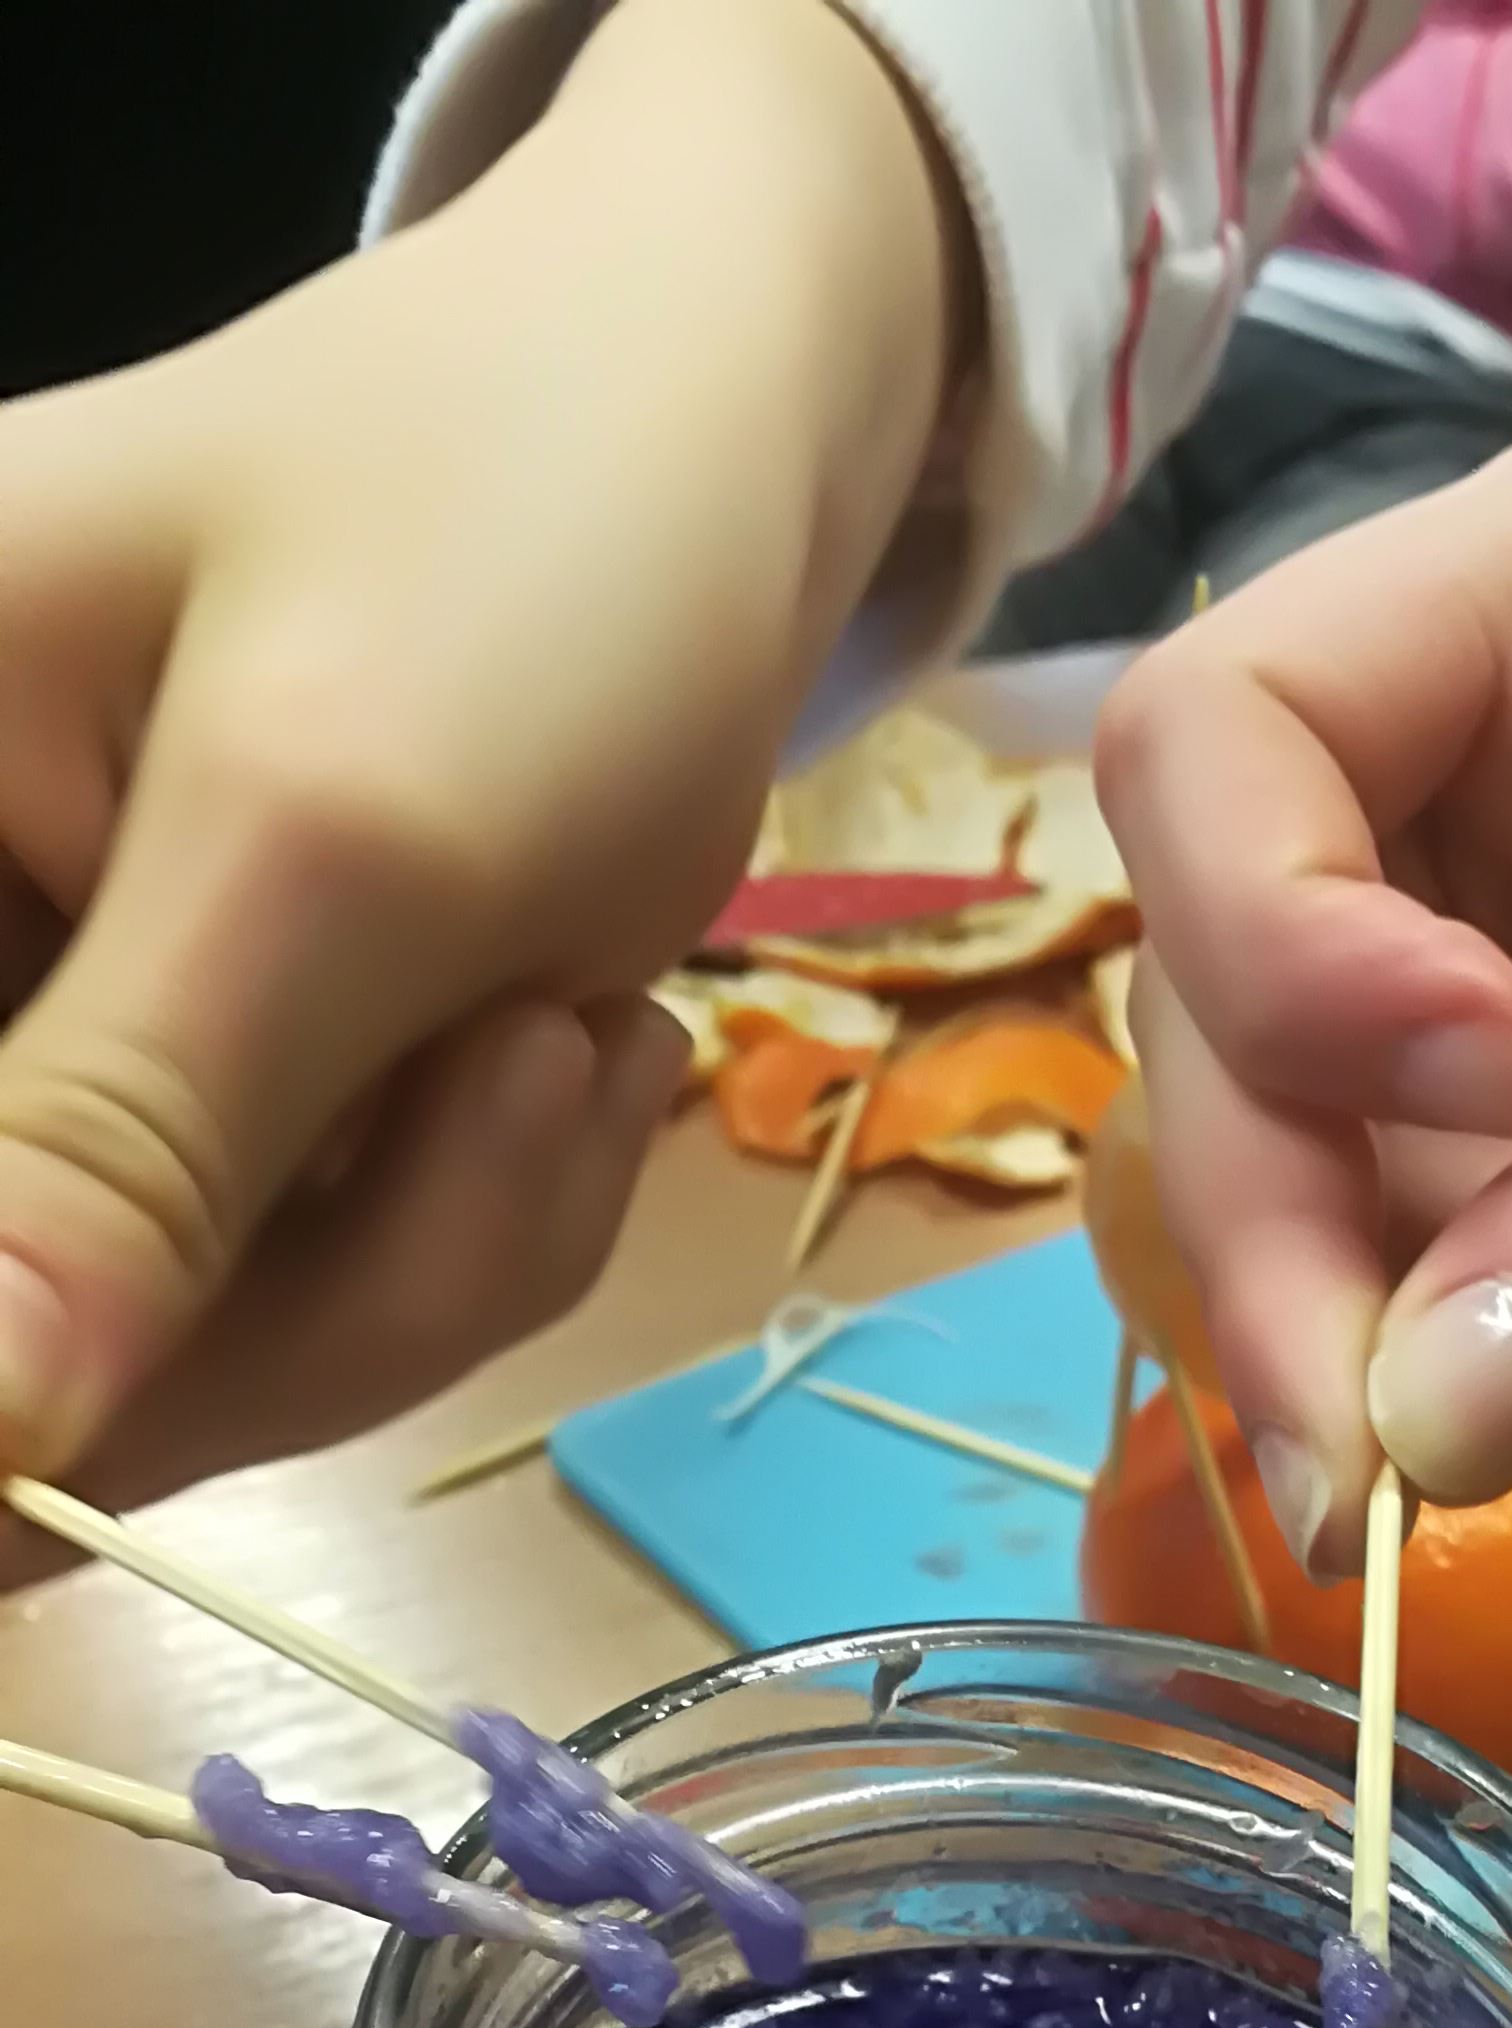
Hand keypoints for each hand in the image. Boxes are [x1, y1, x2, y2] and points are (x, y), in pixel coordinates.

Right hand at [0, 0, 970, 1541]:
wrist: (710, 437)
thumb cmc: (521, 541)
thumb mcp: (325, 842)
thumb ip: (122, 1144)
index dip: (27, 1374)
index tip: (212, 1334)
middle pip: (27, 1352)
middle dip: (323, 1289)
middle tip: (524, 1073)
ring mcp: (62, 1055)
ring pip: (183, 1366)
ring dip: (434, 1256)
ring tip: (560, 1030)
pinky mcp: (201, 1114)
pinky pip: (301, 1313)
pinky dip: (466, 1229)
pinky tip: (554, 1040)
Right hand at [1094, 417, 1511, 1573]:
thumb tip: (1402, 1437)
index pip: (1211, 739)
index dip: (1271, 942)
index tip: (1486, 1098)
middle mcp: (1474, 767)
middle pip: (1219, 1015)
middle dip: (1320, 1250)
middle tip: (1377, 1496)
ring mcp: (1496, 970)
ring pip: (1335, 1209)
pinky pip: (1463, 1316)